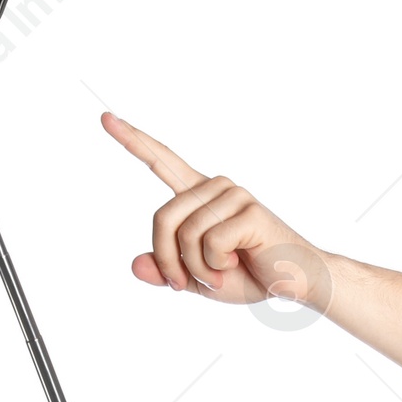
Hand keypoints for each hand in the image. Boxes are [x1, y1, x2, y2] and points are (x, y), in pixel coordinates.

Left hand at [102, 113, 328, 310]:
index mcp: (200, 197)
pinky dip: (216, 265)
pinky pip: (212, 242)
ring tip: (219, 275)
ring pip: (186, 232)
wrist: (296, 283)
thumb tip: (136, 266)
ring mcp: (233, 195)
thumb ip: (167, 271)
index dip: (133, 141)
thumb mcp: (199, 279)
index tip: (105, 117)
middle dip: (167, 259)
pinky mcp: (249, 211)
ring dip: (196, 267)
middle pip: (162, 217)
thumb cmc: (251, 275)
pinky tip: (238, 264)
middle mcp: (214, 188)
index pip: (162, 162)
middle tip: (182, 284)